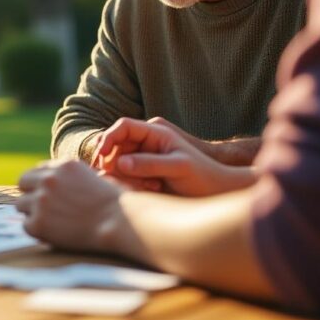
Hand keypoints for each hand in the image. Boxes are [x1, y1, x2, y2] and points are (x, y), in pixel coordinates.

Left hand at [16, 160, 123, 251]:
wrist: (119, 223)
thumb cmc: (115, 204)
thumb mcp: (94, 178)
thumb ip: (72, 179)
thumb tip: (61, 185)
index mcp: (62, 166)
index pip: (38, 171)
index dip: (41, 184)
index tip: (49, 195)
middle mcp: (48, 180)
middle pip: (23, 183)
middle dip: (31, 194)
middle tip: (44, 209)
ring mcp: (41, 200)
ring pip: (21, 205)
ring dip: (33, 213)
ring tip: (53, 222)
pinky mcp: (38, 222)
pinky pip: (26, 225)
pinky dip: (38, 231)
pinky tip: (54, 233)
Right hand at [94, 118, 254, 196]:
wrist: (217, 192)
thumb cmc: (204, 175)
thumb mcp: (178, 167)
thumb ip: (149, 164)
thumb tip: (118, 163)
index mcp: (155, 132)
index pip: (122, 127)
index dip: (108, 139)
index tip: (101, 157)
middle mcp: (147, 142)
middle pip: (116, 146)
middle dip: (115, 162)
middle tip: (123, 179)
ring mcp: (144, 158)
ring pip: (118, 163)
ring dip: (124, 176)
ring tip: (149, 186)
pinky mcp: (144, 173)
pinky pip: (125, 176)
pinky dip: (131, 183)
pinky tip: (151, 189)